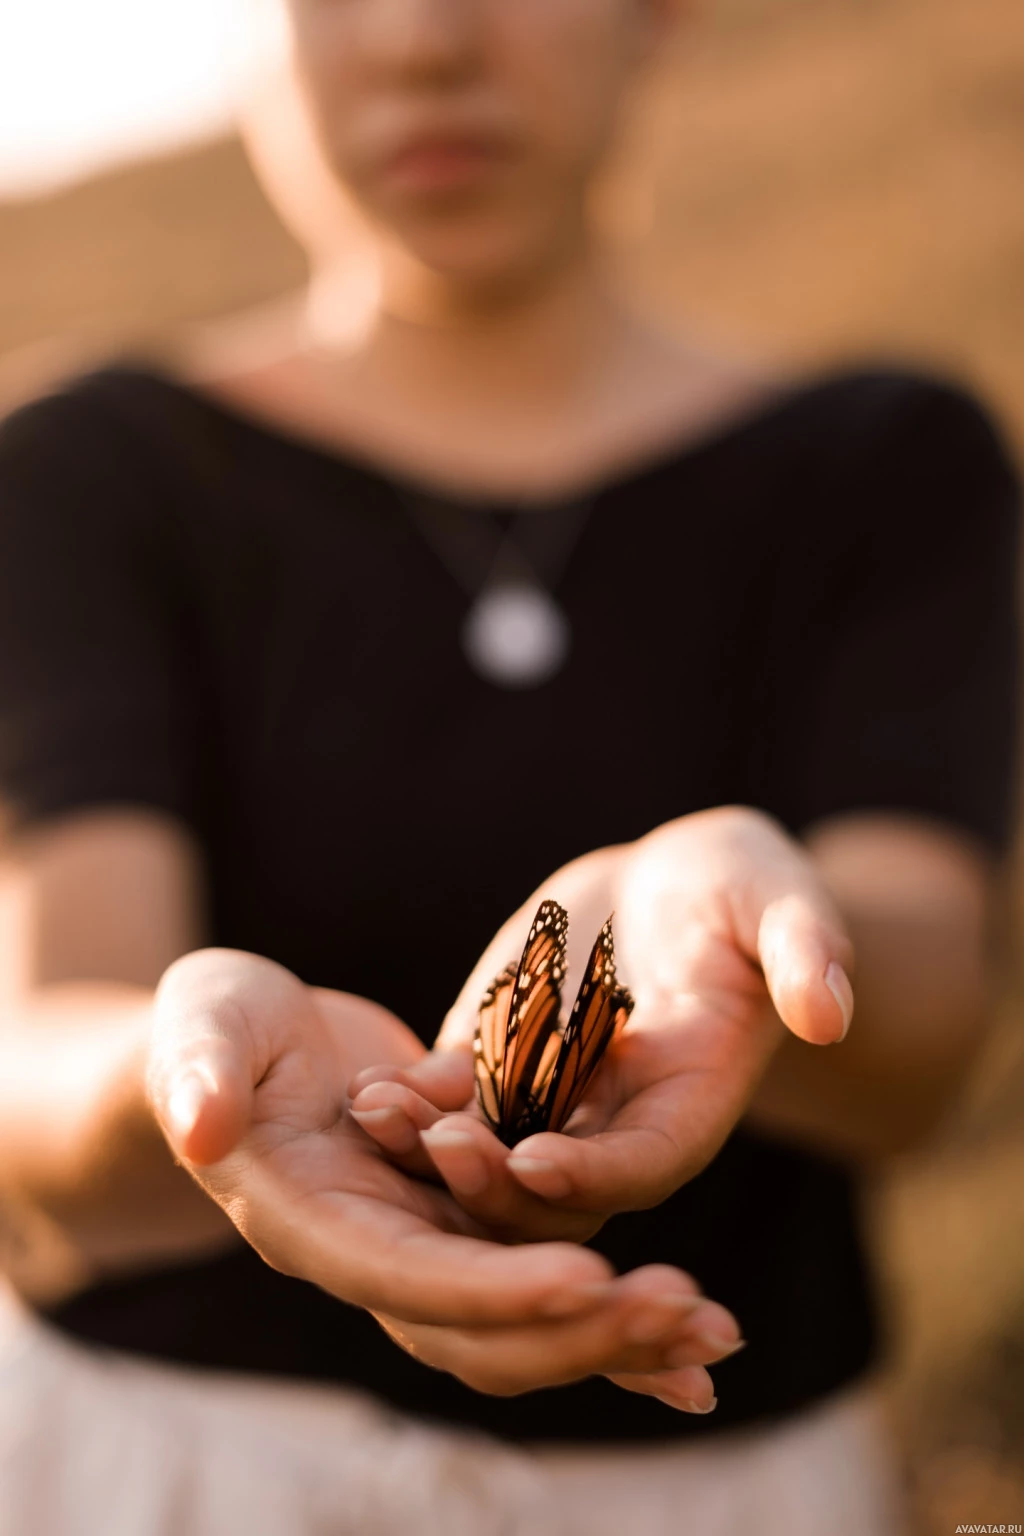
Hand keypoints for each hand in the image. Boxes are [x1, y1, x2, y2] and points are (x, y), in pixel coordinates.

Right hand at [145, 947, 739, 1410]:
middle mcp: (377, 1255)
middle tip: (686, 1315)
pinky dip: (609, 1310)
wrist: (239, 1048)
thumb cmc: (213, 1029)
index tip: (588, 1280)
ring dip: (618, 1334)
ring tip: (715, 1335)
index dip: (495, 1286)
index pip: (411, 1277)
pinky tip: (688, 1336)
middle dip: (582, 1333)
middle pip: (483, 1331)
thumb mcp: (201, 1027)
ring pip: (526, 1323)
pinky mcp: (461, 1222)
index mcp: (316, 1221)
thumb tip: (200, 1128)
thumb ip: (198, 1073)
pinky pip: (541, 1278)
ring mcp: (424, 1245)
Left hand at [350, 807, 853, 1233]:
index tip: (539, 1162)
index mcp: (694, 1098)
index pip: (648, 1159)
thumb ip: (803, 949)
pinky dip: (416, 1103)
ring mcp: (553, 1098)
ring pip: (491, 1152)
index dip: (595, 1167)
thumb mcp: (779, 900)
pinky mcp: (501, 1063)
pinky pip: (455, 1100)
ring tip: (378, 1116)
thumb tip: (830, 1009)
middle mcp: (619, 1120)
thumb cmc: (740, 887)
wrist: (675, 883)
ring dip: (435, 1149)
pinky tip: (368, 1090)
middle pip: (556, 1183)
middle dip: (498, 1179)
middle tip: (441, 1150)